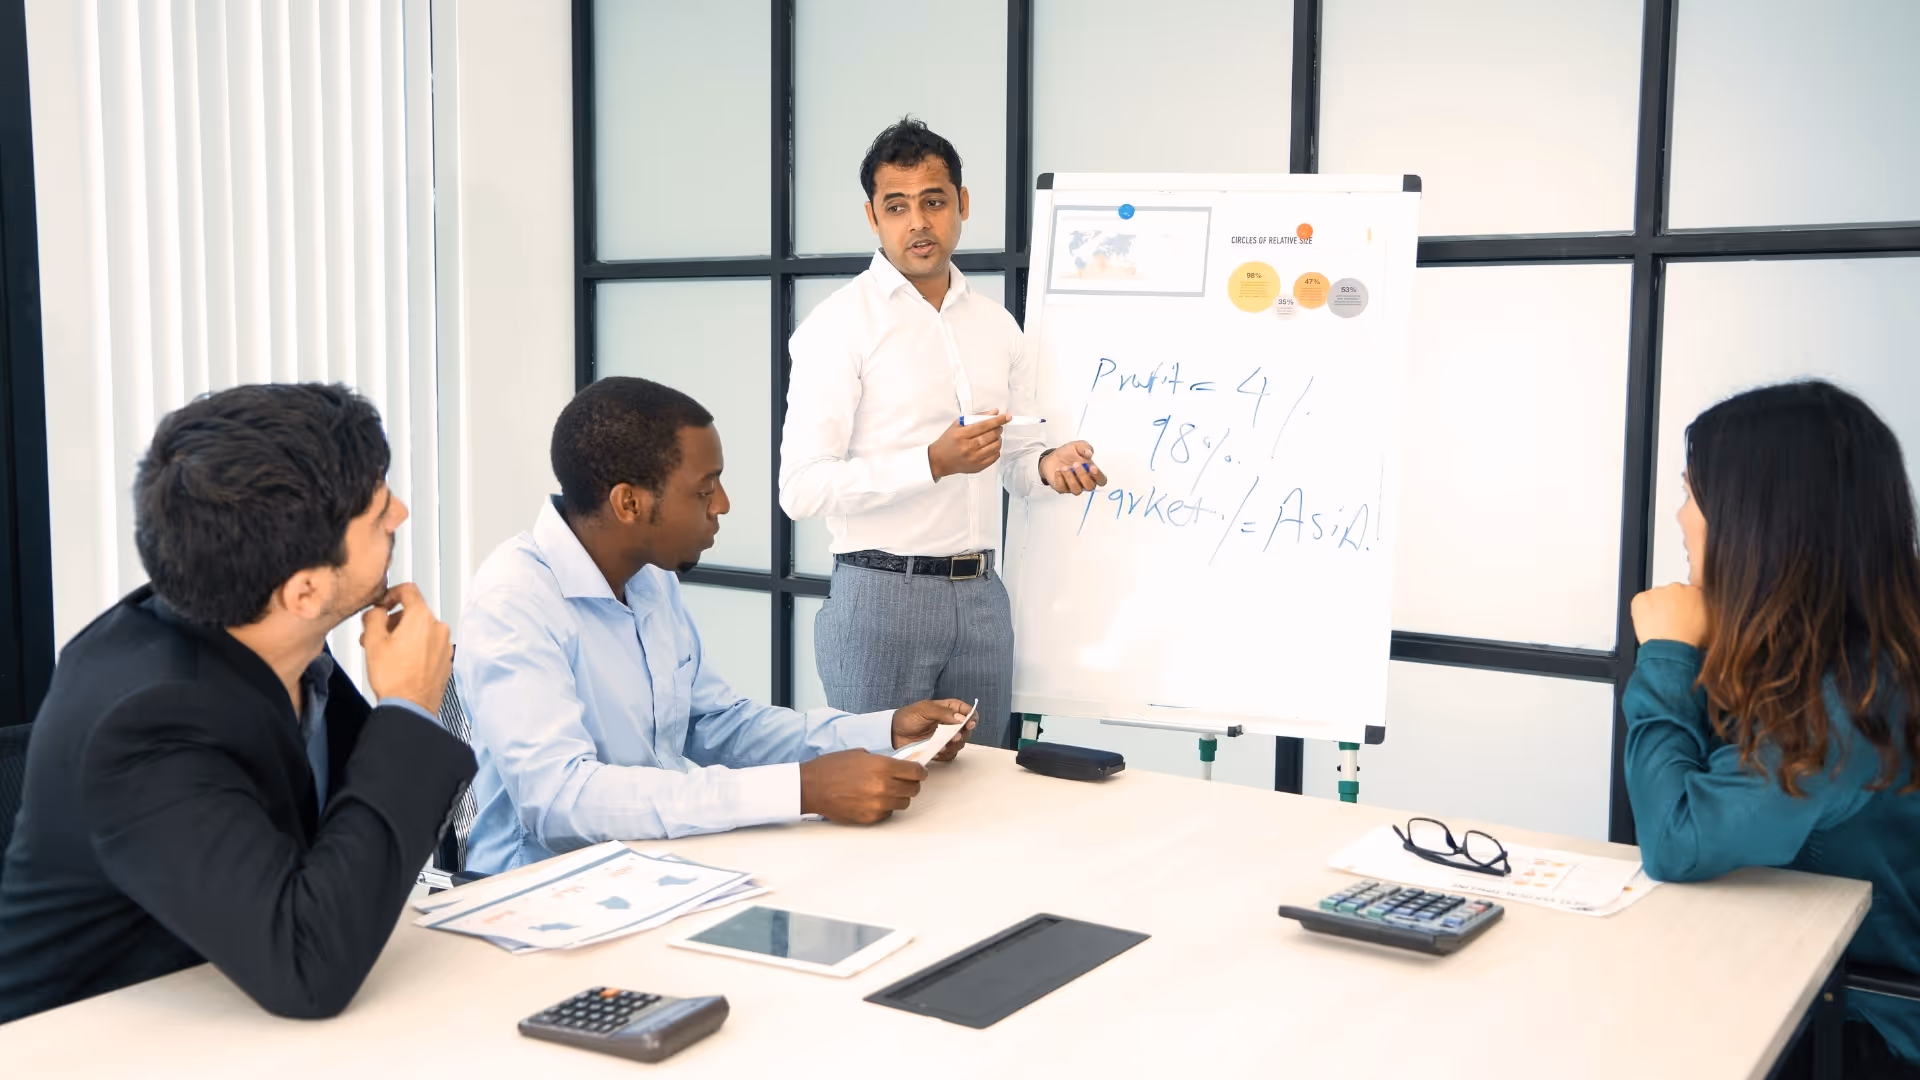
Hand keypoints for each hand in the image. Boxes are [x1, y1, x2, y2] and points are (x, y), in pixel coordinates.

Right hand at [360, 583, 452, 714]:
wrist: (410, 706)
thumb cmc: (394, 678)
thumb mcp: (373, 641)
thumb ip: (373, 616)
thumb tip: (376, 610)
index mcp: (422, 618)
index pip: (408, 590)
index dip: (391, 594)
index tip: (382, 604)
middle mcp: (438, 628)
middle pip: (414, 612)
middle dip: (393, 620)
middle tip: (376, 634)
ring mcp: (444, 645)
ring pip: (421, 630)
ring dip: (403, 635)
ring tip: (386, 651)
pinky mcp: (446, 660)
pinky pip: (429, 645)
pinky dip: (415, 647)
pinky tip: (401, 662)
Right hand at [799, 750, 926, 823]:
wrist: (812, 787)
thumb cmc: (832, 768)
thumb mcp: (861, 755)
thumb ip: (883, 761)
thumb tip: (898, 767)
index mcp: (883, 767)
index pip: (916, 772)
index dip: (920, 772)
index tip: (919, 772)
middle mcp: (884, 787)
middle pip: (913, 789)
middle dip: (910, 784)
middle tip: (903, 781)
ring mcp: (878, 805)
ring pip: (904, 803)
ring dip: (899, 797)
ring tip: (887, 791)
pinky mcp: (870, 818)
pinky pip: (888, 813)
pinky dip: (886, 807)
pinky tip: (874, 800)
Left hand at [891, 698, 976, 761]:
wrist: (893, 734)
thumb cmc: (908, 717)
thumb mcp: (924, 710)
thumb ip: (943, 713)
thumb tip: (962, 719)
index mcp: (948, 709)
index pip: (966, 711)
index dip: (972, 717)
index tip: (970, 724)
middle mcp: (949, 723)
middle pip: (967, 729)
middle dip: (963, 733)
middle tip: (955, 737)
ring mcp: (945, 737)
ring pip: (960, 743)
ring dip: (954, 745)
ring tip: (942, 746)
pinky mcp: (939, 749)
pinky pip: (950, 754)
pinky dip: (946, 754)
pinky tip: (937, 752)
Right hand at [927, 411, 1008, 480]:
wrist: (939, 460)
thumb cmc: (948, 441)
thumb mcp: (958, 425)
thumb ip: (976, 417)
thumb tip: (994, 412)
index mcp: (961, 435)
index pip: (984, 425)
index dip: (997, 420)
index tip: (1007, 416)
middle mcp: (968, 447)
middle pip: (991, 436)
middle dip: (998, 429)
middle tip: (998, 426)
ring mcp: (974, 459)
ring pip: (995, 446)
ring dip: (999, 439)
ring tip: (995, 436)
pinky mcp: (978, 467)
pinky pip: (994, 457)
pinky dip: (996, 449)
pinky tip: (991, 446)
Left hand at [1039, 440, 1108, 494]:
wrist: (1053, 456)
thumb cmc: (1069, 453)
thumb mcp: (1078, 446)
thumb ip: (1085, 448)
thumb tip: (1089, 453)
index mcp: (1092, 473)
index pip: (1101, 480)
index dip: (1099, 476)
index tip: (1092, 467)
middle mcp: (1084, 482)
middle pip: (1090, 487)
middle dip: (1083, 475)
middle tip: (1075, 464)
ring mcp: (1073, 486)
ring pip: (1077, 490)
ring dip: (1071, 479)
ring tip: (1065, 467)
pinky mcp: (1062, 488)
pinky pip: (1062, 489)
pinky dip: (1060, 479)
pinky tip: (1058, 470)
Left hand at [1630, 583, 1708, 646]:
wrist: (1671, 648)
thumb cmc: (1690, 640)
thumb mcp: (1709, 624)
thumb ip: (1704, 611)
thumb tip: (1698, 612)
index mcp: (1696, 592)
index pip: (1689, 592)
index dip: (1685, 605)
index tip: (1681, 613)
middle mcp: (1677, 588)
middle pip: (1672, 594)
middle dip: (1671, 605)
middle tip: (1670, 622)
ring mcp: (1658, 592)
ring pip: (1656, 597)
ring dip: (1657, 608)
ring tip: (1660, 626)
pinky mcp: (1641, 598)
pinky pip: (1640, 602)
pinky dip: (1642, 611)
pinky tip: (1649, 623)